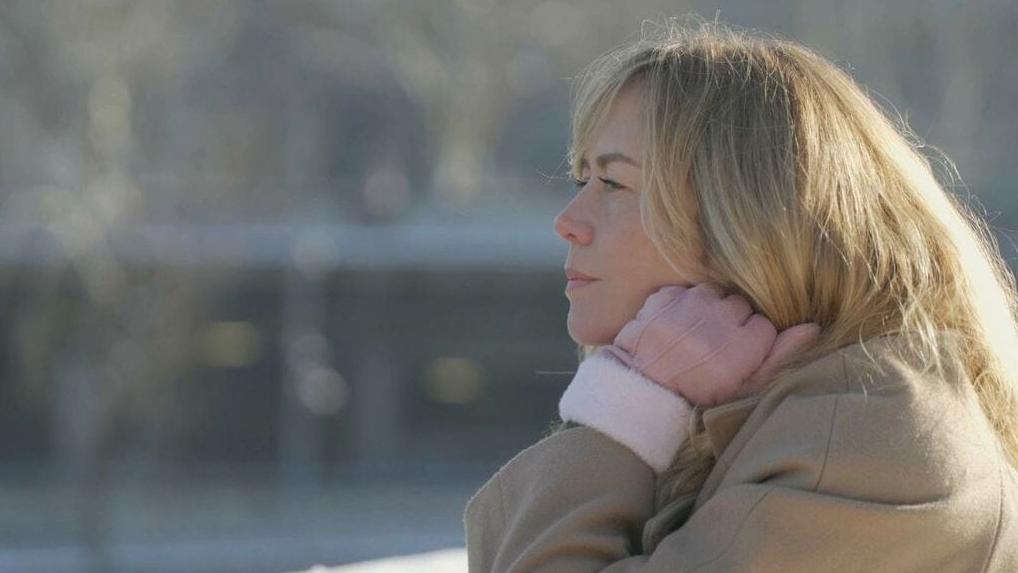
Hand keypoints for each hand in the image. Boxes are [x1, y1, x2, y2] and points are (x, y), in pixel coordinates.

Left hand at [598, 283, 819, 405]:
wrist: (640, 393)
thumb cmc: (697, 396)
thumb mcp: (743, 389)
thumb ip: (779, 358)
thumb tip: (813, 328)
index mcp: (742, 347)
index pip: (764, 325)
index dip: (750, 340)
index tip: (734, 356)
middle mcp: (718, 320)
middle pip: (738, 305)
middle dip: (728, 322)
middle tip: (711, 347)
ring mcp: (687, 306)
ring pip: (711, 293)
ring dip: (704, 310)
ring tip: (691, 335)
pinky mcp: (661, 298)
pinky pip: (681, 291)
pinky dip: (677, 305)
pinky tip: (672, 327)